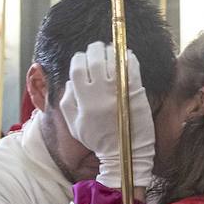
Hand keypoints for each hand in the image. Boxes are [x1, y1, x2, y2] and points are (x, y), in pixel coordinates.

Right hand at [59, 42, 155, 190]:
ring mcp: (119, 92)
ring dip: (112, 51)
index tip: (82, 58)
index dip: (78, 59)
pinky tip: (127, 58)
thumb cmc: (98, 140)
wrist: (124, 154)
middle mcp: (99, 94)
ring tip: (112, 51)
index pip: (76, 68)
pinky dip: (129, 58)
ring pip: (113, 60)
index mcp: (83, 101)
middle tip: (98, 49)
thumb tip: (69, 81)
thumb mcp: (74, 125)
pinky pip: (132, 67)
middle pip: (94, 59)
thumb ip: (67, 102)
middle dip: (94, 50)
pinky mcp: (136, 92)